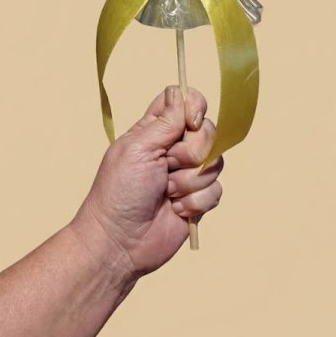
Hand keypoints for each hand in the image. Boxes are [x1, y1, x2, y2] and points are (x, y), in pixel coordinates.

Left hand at [72, 86, 224, 277]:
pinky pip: (216, 190)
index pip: (186, 100)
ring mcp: (188, 174)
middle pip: (208, 130)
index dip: (193, 107)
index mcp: (155, 129)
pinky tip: (175, 210)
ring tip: (166, 193)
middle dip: (191, 152)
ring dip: (189, 181)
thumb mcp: (137, 148)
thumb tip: (184, 95)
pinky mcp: (198, 200)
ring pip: (216, 162)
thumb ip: (166, 122)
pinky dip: (195, 202)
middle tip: (167, 166)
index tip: (188, 123)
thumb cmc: (119, 192)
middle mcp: (174, 148)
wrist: (120, 242)